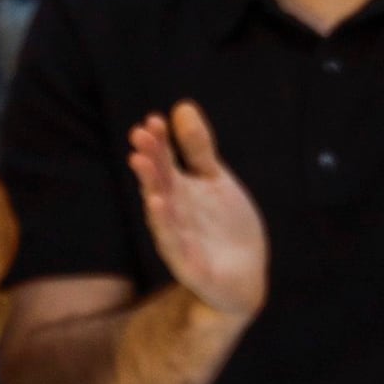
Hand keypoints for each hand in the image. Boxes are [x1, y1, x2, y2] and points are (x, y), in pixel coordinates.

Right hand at [129, 103, 265, 320]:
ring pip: (161, 211)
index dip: (159, 143)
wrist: (243, 277)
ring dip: (151, 187)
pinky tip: (158, 205)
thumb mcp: (214, 181)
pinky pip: (175, 245)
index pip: (165, 163)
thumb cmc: (223, 227)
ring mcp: (179, 240)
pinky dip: (165, 226)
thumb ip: (198, 148)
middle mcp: (174, 213)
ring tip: (142, 162)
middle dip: (150, 160)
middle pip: (160, 183)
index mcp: (180, 191)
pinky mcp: (189, 267)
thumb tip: (181, 106)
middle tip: (140, 134)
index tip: (153, 119)